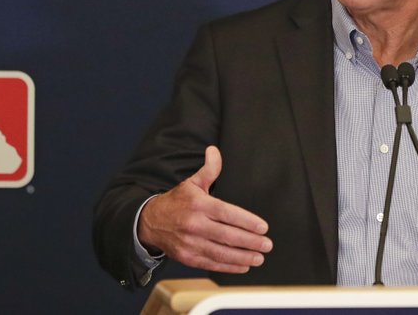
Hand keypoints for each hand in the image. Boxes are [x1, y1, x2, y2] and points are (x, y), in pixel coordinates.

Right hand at [138, 146, 271, 272]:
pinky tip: (244, 265)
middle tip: (267, 244)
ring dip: (242, 257)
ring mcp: (190, 243)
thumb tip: (214, 150)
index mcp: (199, 205)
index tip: (263, 227)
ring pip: (221, 252)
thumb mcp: (192, 182)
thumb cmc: (177, 201)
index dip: (247, 221)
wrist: (150, 222)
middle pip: (227, 235)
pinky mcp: (187, 258)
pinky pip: (211, 263)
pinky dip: (229, 266)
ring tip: (259, 257)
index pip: (227, 214)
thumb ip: (209, 169)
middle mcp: (194, 225)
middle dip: (250, 241)